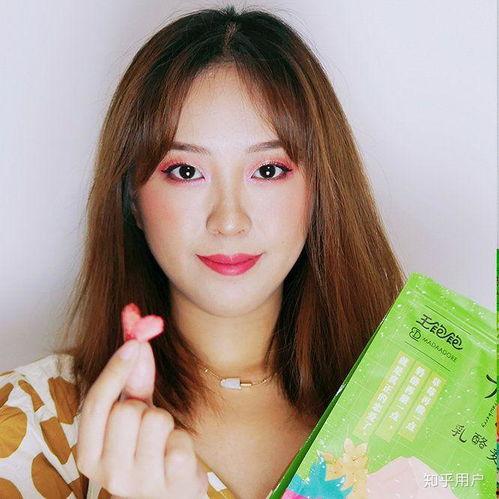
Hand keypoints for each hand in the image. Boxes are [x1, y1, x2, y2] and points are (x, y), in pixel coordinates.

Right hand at [76, 339, 208, 497]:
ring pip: (156, 420)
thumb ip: (131, 384)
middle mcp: (108, 473)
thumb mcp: (134, 419)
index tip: (133, 344)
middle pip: (127, 411)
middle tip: (149, 424)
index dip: (114, 370)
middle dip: (144, 408)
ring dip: (166, 423)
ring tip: (163, 441)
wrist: (172, 494)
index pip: (95, 405)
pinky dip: (183, 440)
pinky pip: (180, 439)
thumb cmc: (148, 451)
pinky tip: (177, 456)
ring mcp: (139, 483)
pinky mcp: (170, 484)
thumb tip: (136, 342)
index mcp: (89, 454)